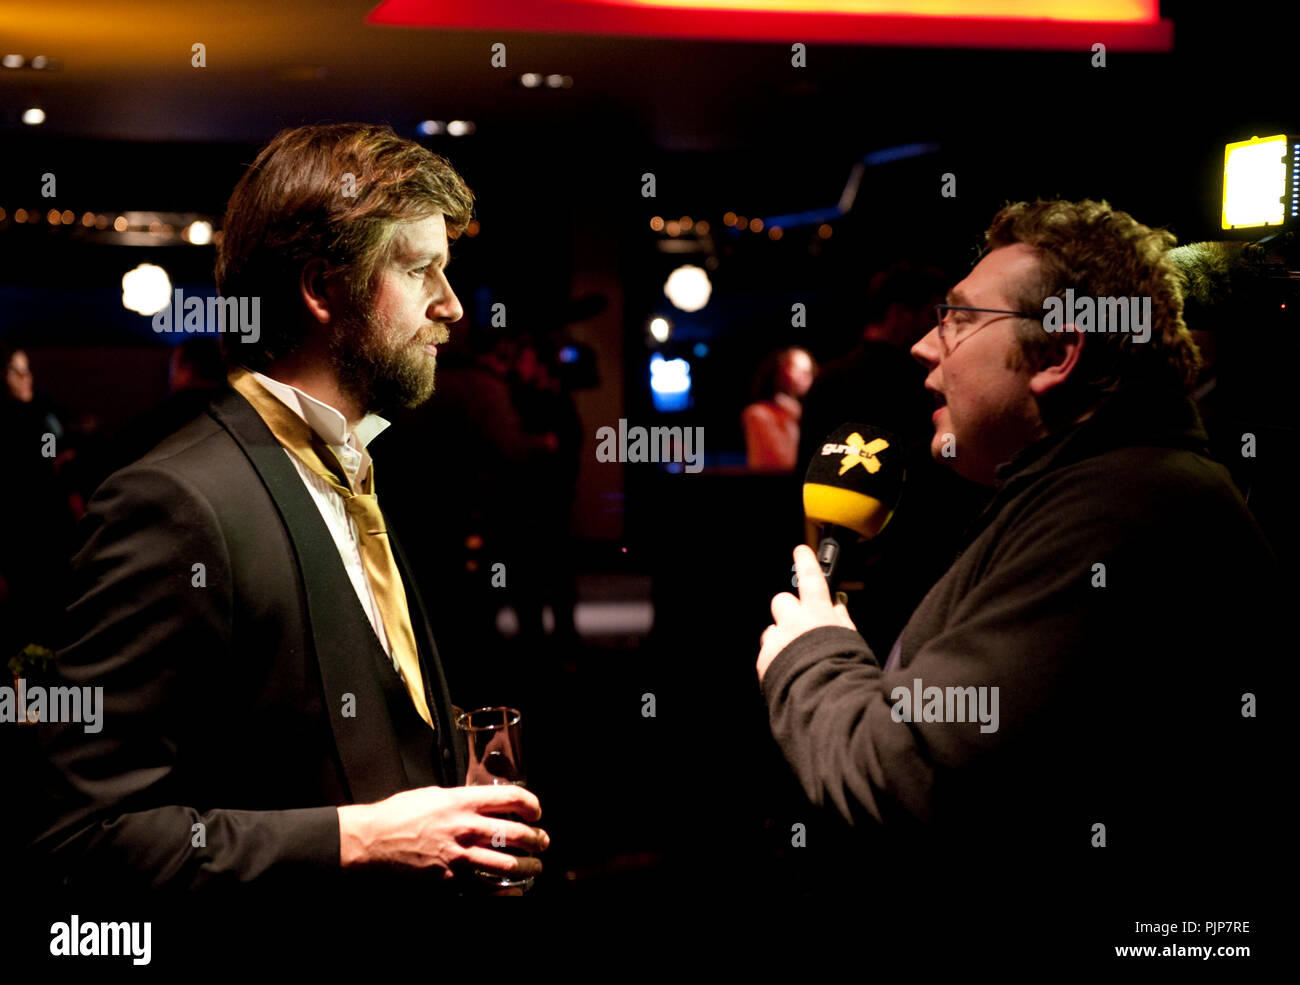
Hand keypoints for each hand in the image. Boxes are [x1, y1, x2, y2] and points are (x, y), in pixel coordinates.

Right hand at [338, 785, 548, 881]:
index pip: (511, 798)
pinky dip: (505, 892)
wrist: (369, 843)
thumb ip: (460, 798)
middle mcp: (464, 829)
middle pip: (517, 834)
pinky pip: (486, 890)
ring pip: (508, 865)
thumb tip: (481, 801)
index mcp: (461, 802)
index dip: (531, 805)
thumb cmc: (397, 815)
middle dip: (537, 839)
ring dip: (528, 866)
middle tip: (542, 841)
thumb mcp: (432, 794)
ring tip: (535, 866)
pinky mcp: (449, 883)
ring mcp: (458, 859)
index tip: (535, 812)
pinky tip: (514, 890)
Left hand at [757, 544, 856, 683]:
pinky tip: (789, 672)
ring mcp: (777, 642)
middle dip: (790, 611)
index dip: (807, 562)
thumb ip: (842, 621)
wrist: (824, 702)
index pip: (812, 579)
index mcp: (819, 615)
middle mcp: (794, 623)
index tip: (801, 551)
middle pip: (782, 601)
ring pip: (772, 629)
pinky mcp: (764, 661)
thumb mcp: (853, 643)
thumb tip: (837, 606)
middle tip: (800, 626)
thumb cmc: (847, 673)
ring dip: (781, 637)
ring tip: (796, 657)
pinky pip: (767, 653)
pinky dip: (776, 659)